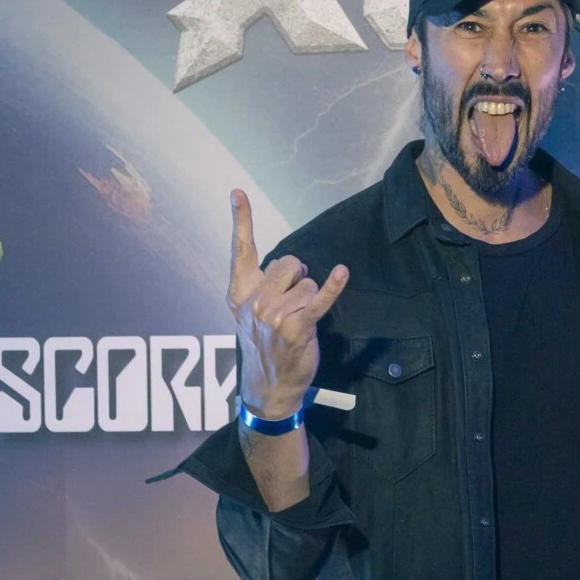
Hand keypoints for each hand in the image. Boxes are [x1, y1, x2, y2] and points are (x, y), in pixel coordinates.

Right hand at [227, 190, 347, 419]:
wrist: (270, 386)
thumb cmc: (265, 344)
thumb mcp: (250, 313)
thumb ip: (260, 285)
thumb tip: (292, 266)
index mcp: (240, 293)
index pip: (241, 250)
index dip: (240, 220)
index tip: (238, 192)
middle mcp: (254, 302)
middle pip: (289, 263)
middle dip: (298, 279)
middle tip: (292, 307)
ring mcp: (274, 316)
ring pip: (307, 284)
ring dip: (310, 299)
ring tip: (300, 322)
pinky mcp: (298, 329)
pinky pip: (318, 301)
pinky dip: (332, 287)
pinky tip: (342, 273)